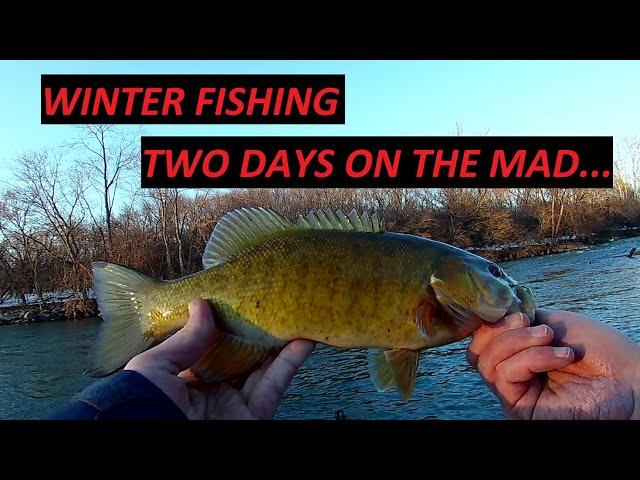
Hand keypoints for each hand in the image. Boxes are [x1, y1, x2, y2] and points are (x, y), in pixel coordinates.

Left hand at [124, 299, 314, 418]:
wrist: (148, 436)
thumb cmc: (142, 404)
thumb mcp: (155, 366)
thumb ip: (184, 338)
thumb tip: (202, 304)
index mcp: (186, 380)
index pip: (214, 348)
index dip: (230, 327)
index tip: (243, 304)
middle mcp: (213, 392)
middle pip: (244, 357)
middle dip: (261, 333)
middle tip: (276, 308)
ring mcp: (234, 405)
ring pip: (266, 370)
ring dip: (283, 345)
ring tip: (298, 316)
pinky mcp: (253, 417)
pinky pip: (275, 388)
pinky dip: (290, 365)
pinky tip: (303, 341)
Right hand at [467, 309, 639, 418]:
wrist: (630, 378)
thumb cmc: (601, 351)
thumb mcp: (553, 321)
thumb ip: (519, 322)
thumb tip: (493, 318)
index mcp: (519, 352)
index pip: (484, 339)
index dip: (492, 322)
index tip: (516, 311)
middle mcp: (514, 373)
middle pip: (477, 351)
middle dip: (501, 330)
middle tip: (529, 322)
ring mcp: (516, 392)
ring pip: (487, 362)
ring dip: (518, 342)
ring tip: (549, 339)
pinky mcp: (520, 409)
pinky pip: (505, 377)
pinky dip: (530, 358)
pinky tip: (557, 356)